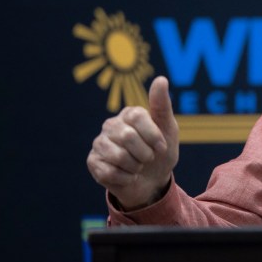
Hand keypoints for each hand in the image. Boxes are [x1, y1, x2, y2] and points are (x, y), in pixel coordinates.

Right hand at [87, 76, 179, 209]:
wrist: (153, 181)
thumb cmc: (161, 153)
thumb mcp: (169, 130)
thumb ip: (162, 105)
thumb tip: (161, 79)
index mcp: (130, 114)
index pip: (137, 117)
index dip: (153, 136)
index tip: (161, 146)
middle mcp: (111, 125)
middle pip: (128, 137)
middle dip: (145, 154)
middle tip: (148, 158)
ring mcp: (99, 143)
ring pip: (118, 156)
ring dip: (135, 167)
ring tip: (137, 166)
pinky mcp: (92, 161)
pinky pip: (109, 172)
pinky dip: (126, 178)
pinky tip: (127, 175)